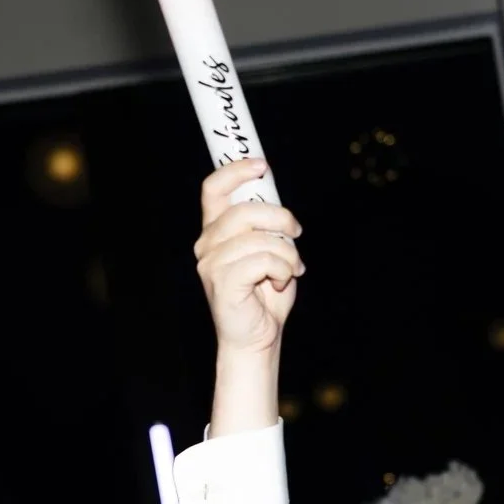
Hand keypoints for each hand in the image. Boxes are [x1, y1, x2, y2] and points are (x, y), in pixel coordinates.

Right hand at [193, 160, 301, 433]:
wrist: (258, 337)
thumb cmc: (265, 294)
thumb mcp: (272, 250)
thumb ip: (269, 225)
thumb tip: (278, 201)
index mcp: (216, 231)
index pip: (213, 189)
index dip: (235, 170)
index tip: (262, 165)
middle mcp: (207, 244)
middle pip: (244, 209)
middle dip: (280, 217)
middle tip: (296, 232)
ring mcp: (211, 263)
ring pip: (260, 238)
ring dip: (286, 253)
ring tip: (291, 269)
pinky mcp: (223, 283)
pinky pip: (263, 260)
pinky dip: (282, 269)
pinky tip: (280, 281)